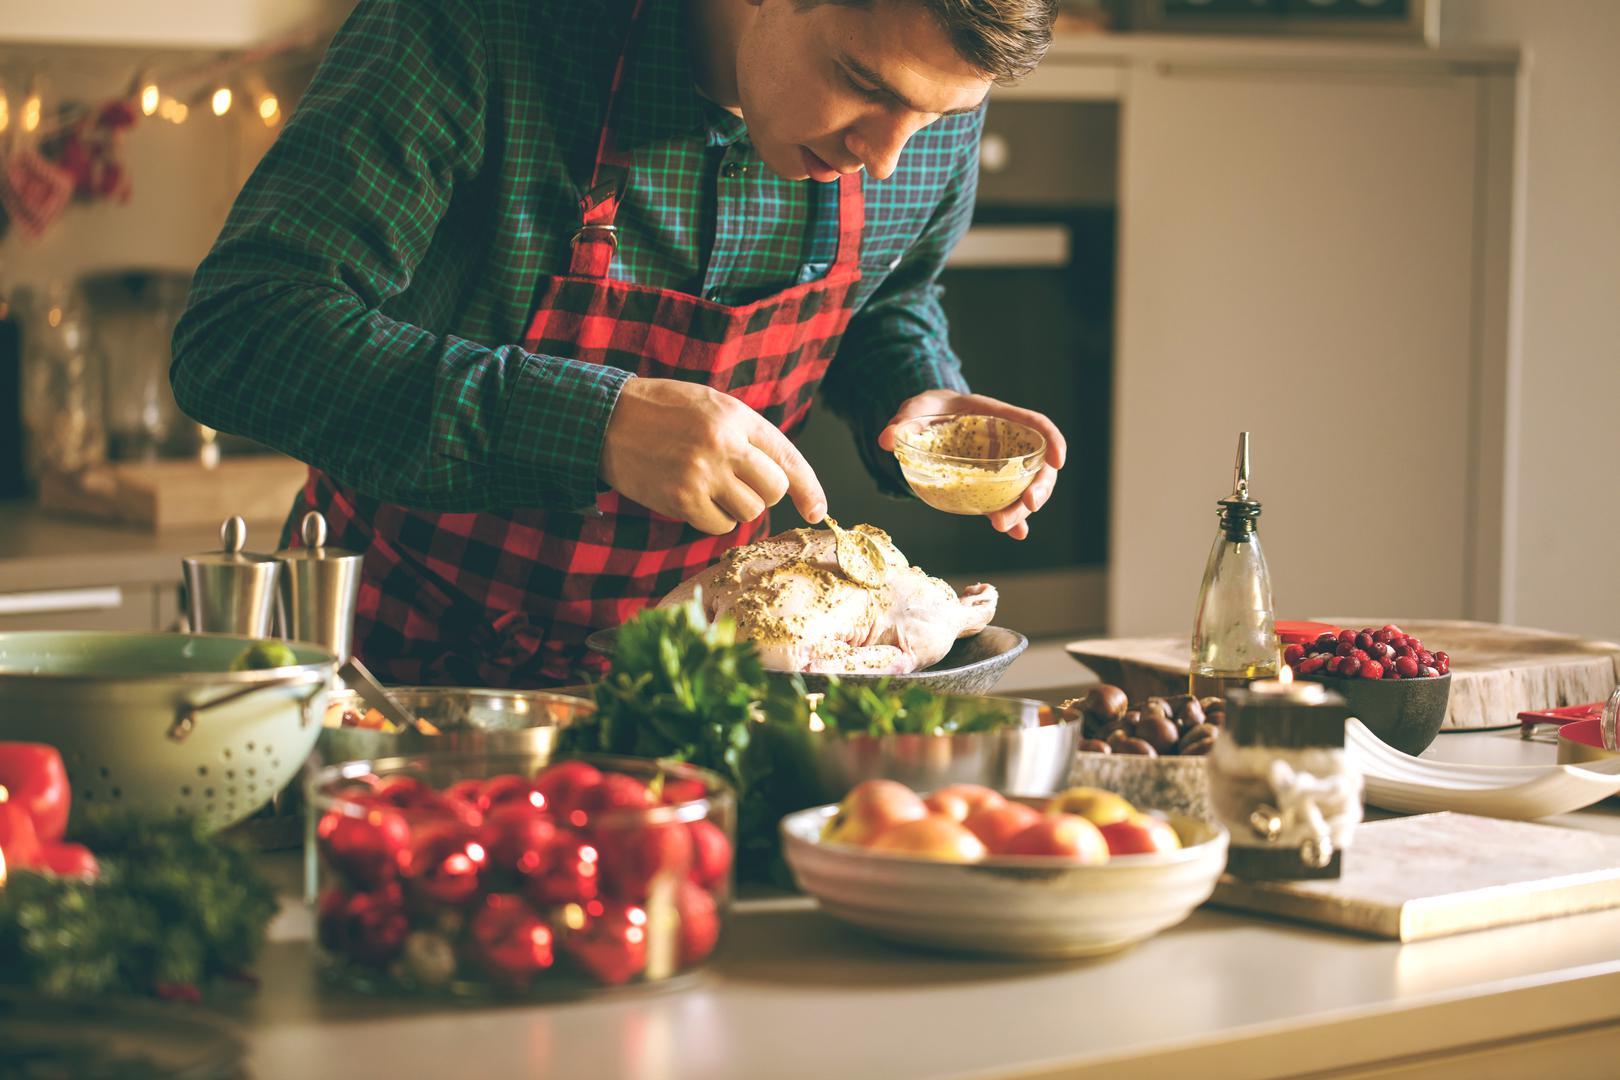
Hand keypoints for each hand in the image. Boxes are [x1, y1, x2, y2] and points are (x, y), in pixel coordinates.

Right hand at [600, 378, 826, 534]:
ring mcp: (703, 473)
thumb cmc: (663, 412)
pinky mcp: (681, 499)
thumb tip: (782, 480)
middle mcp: (725, 444)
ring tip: (708, 486)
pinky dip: (712, 518)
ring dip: (735, 507)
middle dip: (761, 494)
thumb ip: (746, 435)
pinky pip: (719, 524)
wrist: (606, 420)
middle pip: (773, 491)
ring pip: (749, 512)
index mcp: (736, 415)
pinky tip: (692, 498)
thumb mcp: (711, 406)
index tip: (817, 511)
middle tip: (736, 483)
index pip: (788, 457)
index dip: (809, 488)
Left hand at [878, 390, 1065, 540]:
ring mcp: (1002, 466)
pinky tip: (1016, 535)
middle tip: (1027, 507)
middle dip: (1039, 488)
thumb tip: (886, 440)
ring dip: (1021, 510)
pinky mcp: (990, 486)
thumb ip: (904, 420)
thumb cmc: (930, 409)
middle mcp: (1008, 443)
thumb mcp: (917, 408)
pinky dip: (1014, 520)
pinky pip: (1007, 503)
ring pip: (1025, 488)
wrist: (928, 420)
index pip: (1036, 424)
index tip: (1059, 461)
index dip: (1052, 441)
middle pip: (1038, 465)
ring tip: (1003, 526)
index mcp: (999, 416)